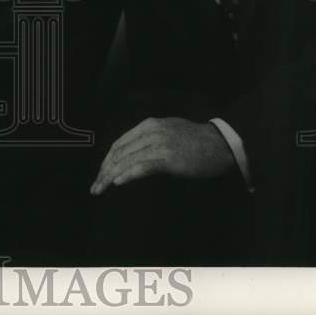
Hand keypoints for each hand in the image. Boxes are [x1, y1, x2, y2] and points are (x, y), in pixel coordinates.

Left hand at [90, 117, 234, 194]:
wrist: (220, 144)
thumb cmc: (195, 141)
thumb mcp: (167, 132)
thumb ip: (147, 141)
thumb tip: (129, 155)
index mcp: (148, 125)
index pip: (119, 143)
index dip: (106, 161)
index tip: (100, 175)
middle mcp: (150, 132)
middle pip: (119, 152)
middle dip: (104, 171)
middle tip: (95, 187)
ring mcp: (159, 144)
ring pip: (127, 160)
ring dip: (110, 176)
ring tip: (100, 189)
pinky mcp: (169, 158)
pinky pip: (143, 166)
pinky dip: (128, 174)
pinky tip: (118, 182)